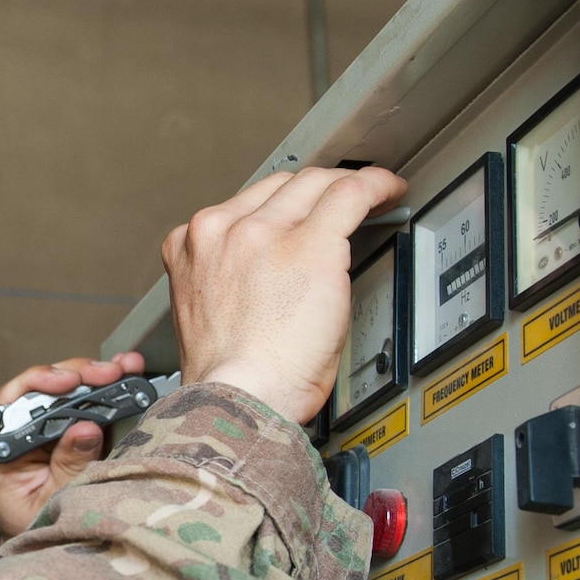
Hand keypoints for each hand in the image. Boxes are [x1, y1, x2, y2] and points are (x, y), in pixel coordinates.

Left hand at [0, 351, 146, 537]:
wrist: (47, 548)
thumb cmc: (36, 529)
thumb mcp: (52, 502)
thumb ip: (68, 466)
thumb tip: (85, 428)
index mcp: (1, 452)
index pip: (11, 405)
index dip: (38, 386)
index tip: (66, 382)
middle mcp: (21, 435)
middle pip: (42, 390)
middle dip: (75, 375)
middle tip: (104, 374)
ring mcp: (47, 431)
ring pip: (66, 391)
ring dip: (95, 376)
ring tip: (121, 369)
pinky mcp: (71, 432)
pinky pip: (87, 404)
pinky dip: (107, 387)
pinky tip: (125, 373)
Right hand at [162, 166, 407, 421]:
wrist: (237, 396)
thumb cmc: (229, 377)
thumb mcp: (211, 312)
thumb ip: (233, 277)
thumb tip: (276, 268)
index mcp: (190, 249)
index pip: (243, 206)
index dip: (281, 205)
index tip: (300, 213)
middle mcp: (220, 231)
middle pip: (278, 187)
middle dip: (313, 191)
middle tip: (340, 202)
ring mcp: (262, 233)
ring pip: (312, 183)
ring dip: (344, 186)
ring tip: (370, 194)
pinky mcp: (309, 243)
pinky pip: (350, 194)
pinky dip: (376, 187)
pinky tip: (389, 193)